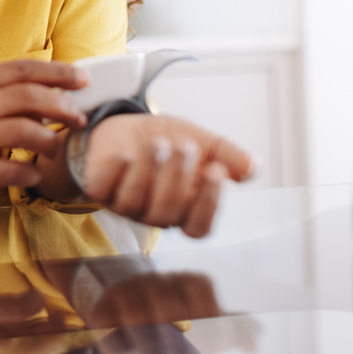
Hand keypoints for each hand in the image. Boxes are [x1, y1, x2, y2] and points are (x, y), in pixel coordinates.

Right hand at [0, 60, 87, 198]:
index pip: (23, 70)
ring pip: (23, 132)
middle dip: (62, 106)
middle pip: (28, 97)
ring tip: (53, 147)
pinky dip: (29, 173)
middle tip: (78, 117)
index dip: (57, 73)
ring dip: (48, 140)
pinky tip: (33, 173)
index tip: (82, 79)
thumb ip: (3, 92)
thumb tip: (49, 94)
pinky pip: (11, 171)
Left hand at [81, 114, 252, 237]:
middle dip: (177, 177)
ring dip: (148, 169)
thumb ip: (229, 156)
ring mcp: (124, 204)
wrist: (129, 126)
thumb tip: (253, 167)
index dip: (208, 204)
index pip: (198, 228)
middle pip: (167, 213)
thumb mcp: (204, 143)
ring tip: (158, 143)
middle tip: (184, 145)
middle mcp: (154, 213)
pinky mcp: (99, 188)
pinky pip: (101, 190)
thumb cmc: (169, 141)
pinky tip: (125, 153)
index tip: (215, 170)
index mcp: (185, 209)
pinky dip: (115, 170)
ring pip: (134, 202)